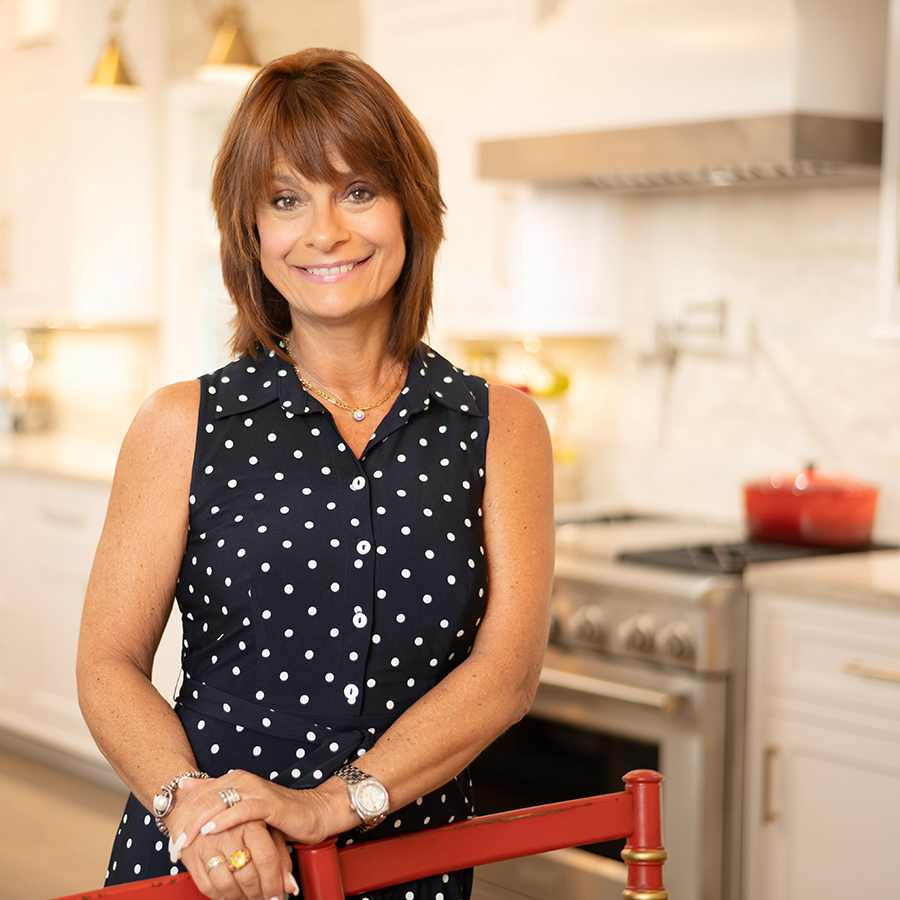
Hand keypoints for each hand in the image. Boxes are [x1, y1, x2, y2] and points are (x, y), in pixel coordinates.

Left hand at [171, 769, 350, 856]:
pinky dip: (224, 820)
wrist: (315, 813)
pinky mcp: (270, 803)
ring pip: (219, 803)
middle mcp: (244, 780)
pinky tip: (210, 830)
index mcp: (236, 780)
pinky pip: (242, 809)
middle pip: (205, 798)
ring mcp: (257, 789)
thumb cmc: (280, 815)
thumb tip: (185, 788)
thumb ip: (218, 801)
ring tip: (183, 842)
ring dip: (198, 824)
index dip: (182, 817)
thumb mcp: (245, 811)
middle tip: (172, 847)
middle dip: (185, 824)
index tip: (170, 841)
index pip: (200, 795)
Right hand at [182, 820, 295, 899]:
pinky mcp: (191, 856)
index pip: (266, 857)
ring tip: (250, 898)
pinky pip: (207, 886)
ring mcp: (208, 844)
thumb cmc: (245, 817)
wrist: (206, 800)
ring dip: (240, 898)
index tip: (277, 895)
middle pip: (247, 873)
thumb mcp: (268, 828)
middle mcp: (229, 831)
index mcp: (251, 820)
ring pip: (226, 883)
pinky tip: (231, 895)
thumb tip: (290, 886)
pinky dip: (221, 897)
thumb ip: (280, 856)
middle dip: (259, 893)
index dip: (273, 882)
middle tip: (265, 899)